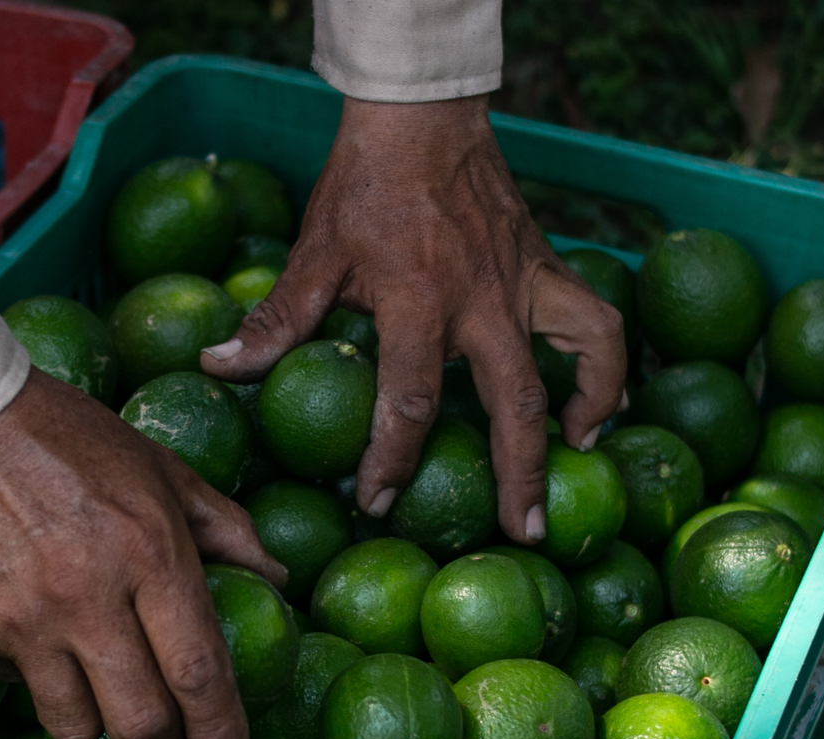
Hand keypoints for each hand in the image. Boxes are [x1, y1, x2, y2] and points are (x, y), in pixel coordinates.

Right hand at [0, 370, 285, 738]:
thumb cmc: (64, 436)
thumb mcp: (158, 467)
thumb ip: (222, 526)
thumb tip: (276, 579)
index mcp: (146, 550)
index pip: (197, 671)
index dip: (221, 734)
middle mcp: (84, 594)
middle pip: (139, 722)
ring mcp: (18, 618)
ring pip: (72, 724)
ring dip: (96, 724)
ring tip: (99, 692)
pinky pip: (14, 685)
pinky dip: (33, 674)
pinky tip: (31, 627)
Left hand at [201, 95, 626, 542]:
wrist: (421, 120)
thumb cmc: (362, 187)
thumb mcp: (312, 252)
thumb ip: (275, 319)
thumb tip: (217, 366)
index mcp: (417, 301)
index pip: (409, 399)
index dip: (391, 460)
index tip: (376, 503)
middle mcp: (481, 301)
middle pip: (513, 403)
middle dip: (518, 474)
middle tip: (518, 534)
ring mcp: (524, 284)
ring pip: (576, 358)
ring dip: (584, 416)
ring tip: (573, 464)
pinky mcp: (549, 268)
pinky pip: (597, 321)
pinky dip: (606, 366)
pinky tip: (595, 404)